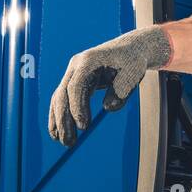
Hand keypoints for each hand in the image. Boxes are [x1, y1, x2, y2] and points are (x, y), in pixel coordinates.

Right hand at [48, 26, 172, 146]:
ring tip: (62, 141)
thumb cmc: (132, 60)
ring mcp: (72, 73)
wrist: (128, 49)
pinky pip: (62, 99)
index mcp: (89, 60)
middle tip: (69, 142)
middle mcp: (76, 66)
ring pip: (58, 98)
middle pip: (62, 93)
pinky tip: (57, 132)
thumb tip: (108, 108)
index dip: (77, 107)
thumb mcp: (133, 72)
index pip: (76, 85)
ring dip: (58, 120)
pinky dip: (59, 115)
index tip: (84, 127)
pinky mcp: (73, 81)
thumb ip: (122, 89)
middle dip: (64, 119)